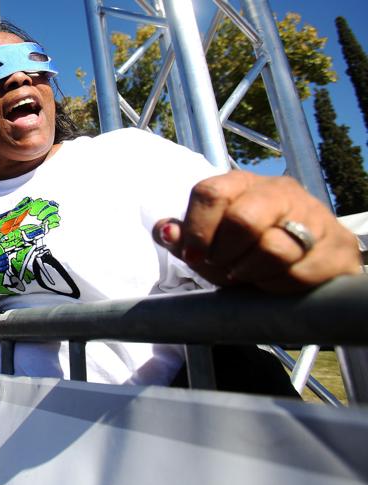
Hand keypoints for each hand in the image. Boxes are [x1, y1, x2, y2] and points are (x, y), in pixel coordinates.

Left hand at [152, 170, 361, 292]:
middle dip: (224, 255)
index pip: (210, 192)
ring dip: (250, 273)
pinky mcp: (335, 246)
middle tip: (224, 267)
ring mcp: (311, 216)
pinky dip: (276, 285)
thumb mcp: (209, 242)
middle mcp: (278, 192)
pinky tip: (274, 279)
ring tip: (248, 274)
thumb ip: (182, 237)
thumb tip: (164, 231)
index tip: (192, 256)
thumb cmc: (247, 248)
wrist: (308, 258)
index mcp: (240, 184)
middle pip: (242, 220)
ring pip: (272, 250)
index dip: (196, 230)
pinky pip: (297, 272)